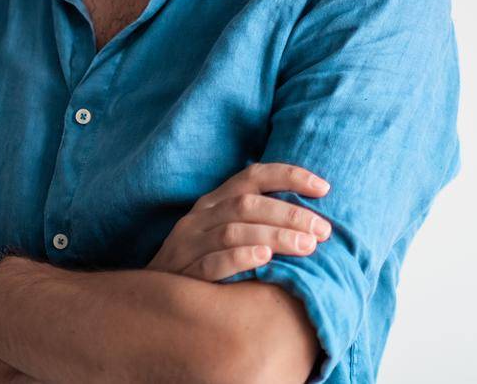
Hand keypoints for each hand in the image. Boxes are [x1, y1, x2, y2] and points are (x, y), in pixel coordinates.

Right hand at [145, 162, 333, 280]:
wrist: (152, 301)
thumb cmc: (204, 265)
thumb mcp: (226, 235)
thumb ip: (258, 221)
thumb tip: (312, 222)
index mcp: (215, 201)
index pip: (254, 175)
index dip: (290, 176)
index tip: (325, 188)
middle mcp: (200, 216)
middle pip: (249, 204)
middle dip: (291, 214)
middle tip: (324, 231)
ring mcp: (188, 243)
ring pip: (234, 230)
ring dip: (275, 235)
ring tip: (307, 247)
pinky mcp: (181, 273)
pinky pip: (211, 263)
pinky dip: (240, 258)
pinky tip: (265, 260)